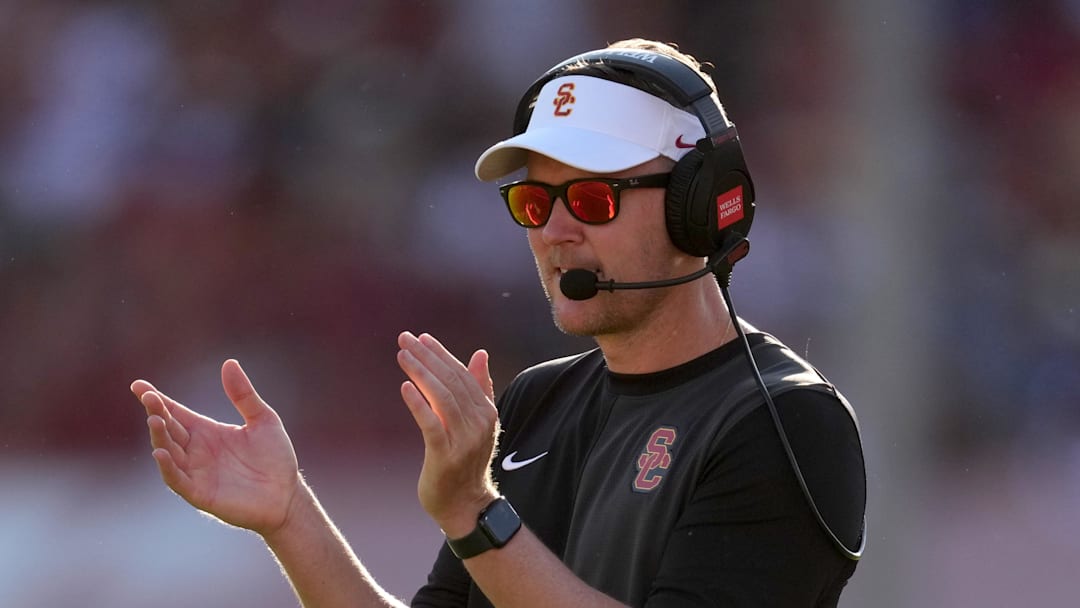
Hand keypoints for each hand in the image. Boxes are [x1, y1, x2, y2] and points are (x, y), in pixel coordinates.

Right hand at [132, 359, 300, 535]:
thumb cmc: (275, 458)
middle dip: (157, 414)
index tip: (138, 385)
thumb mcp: (263, 419)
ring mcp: (196, 472)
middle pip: (169, 429)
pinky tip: (160, 453)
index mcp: (206, 431)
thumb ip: (244, 395)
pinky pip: (178, 480)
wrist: (287, 495)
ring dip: (159, 438)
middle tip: (149, 398)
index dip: (157, 400)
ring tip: (155, 420)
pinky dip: (167, 468)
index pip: (175, 413)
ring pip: (168, 453)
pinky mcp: (200, 494)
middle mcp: (195, 450)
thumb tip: (229, 362)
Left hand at [396, 332, 498, 536]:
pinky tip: (405, 387)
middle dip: (427, 357)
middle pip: (451, 381)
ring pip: (442, 398)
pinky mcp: (445, 456)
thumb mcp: (476, 423)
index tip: (421, 338)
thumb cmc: (466, 461)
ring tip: (402, 356)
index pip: (462, 374)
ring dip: (421, 373)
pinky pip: (431, 424)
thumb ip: (478, 388)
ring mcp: (464, 440)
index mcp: (486, 412)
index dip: (441, 354)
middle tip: (404, 339)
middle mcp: (479, 423)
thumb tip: (480, 354)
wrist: (465, 505)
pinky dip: (419, 403)